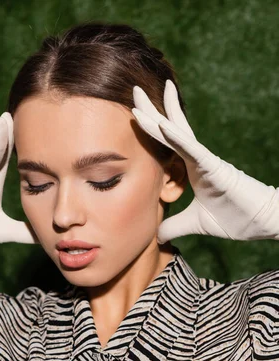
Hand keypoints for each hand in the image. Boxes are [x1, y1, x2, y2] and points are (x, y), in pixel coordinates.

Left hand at [132, 80, 278, 242]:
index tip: (135, 111)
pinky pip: (192, 149)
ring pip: (177, 134)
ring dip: (157, 116)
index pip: (168, 142)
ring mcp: (206, 161)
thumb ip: (175, 226)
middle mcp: (197, 159)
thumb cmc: (234, 218)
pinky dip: (177, 137)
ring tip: (139, 100)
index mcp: (192, 168)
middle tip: (133, 90)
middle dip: (151, 110)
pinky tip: (161, 124)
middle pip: (170, 129)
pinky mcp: (215, 168)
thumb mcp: (195, 224)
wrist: (261, 222)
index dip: (152, 126)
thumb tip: (157, 235)